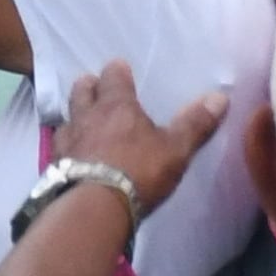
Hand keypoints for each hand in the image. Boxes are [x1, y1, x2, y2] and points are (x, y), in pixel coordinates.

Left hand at [51, 60, 227, 216]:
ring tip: (82, 121)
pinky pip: (59, 147)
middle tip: (94, 86)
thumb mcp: (175, 150)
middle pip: (81, 90)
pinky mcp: (55, 165)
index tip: (121, 68)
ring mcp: (67, 140)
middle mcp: (87, 116)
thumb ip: (194, 124)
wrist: (94, 207)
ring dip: (74, 116)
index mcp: (116, 105)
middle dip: (88, 86)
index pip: (113, 76)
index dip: (117, 71)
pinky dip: (66, 146)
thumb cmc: (138, 171)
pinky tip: (71, 155)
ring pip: (67, 117)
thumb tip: (220, 96)